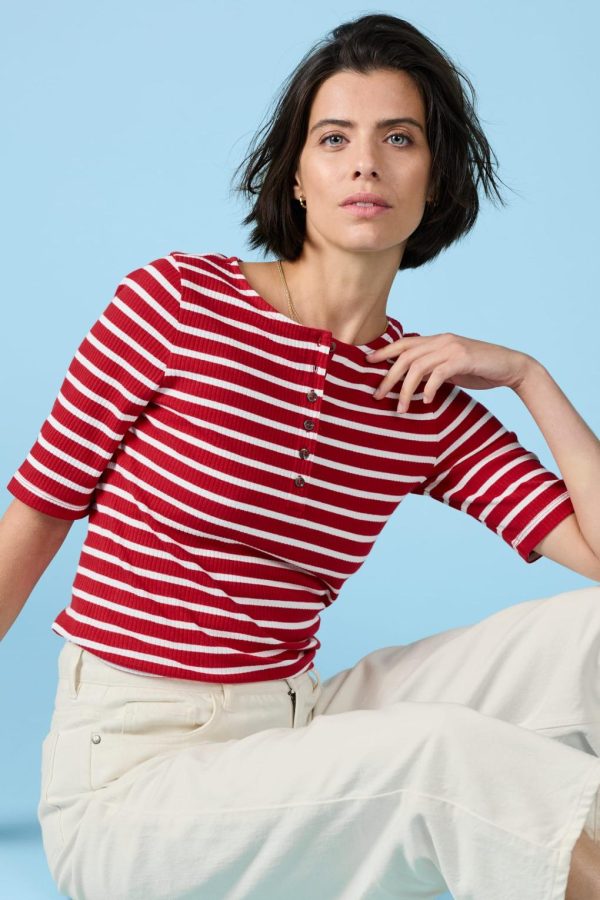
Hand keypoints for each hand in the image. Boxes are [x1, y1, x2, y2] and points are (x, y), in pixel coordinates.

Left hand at [365, 332, 532, 412]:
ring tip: (401, 408)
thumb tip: (411, 381)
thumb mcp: (451, 368)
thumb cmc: (480, 369)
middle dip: (388, 377)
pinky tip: (427, 401)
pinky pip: (438, 374)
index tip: (367, 362)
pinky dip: (429, 389)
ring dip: (405, 389)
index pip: (404, 343)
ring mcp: (452, 348)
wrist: (511, 366)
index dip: (384, 351)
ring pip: (418, 367)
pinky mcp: (463, 359)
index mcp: (437, 340)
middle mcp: (442, 340)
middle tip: (377, 395)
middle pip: (405, 356)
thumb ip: (432, 369)